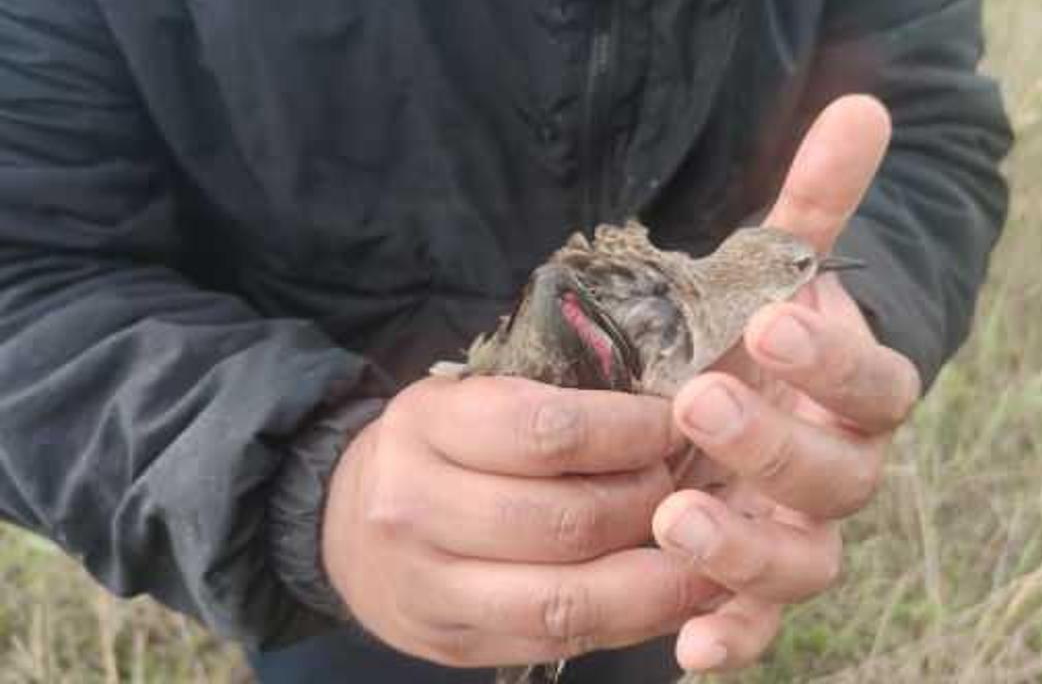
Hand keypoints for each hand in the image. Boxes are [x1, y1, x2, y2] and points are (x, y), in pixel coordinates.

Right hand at [322, 375, 723, 666]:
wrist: (345, 524)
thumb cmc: (437, 447)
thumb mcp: (473, 397)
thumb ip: (553, 402)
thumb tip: (676, 416)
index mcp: (427, 424)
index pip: (547, 430)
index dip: (629, 430)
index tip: (673, 425)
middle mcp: (416, 508)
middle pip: (566, 520)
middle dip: (649, 505)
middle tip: (686, 488)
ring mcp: (430, 588)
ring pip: (566, 599)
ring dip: (652, 579)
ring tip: (696, 551)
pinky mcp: (454, 644)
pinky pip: (560, 641)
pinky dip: (630, 622)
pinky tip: (669, 597)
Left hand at [653, 96, 922, 671]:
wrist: (732, 401)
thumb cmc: (748, 335)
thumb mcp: (768, 270)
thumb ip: (814, 202)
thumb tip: (863, 105)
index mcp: (854, 392)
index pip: (880, 385)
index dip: (837, 361)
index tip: (775, 323)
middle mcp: (840, 470)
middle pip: (841, 478)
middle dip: (774, 445)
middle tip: (699, 403)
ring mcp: (799, 533)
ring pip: (809, 563)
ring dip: (749, 553)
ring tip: (674, 520)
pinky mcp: (755, 586)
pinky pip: (759, 624)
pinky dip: (731, 640)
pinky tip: (688, 654)